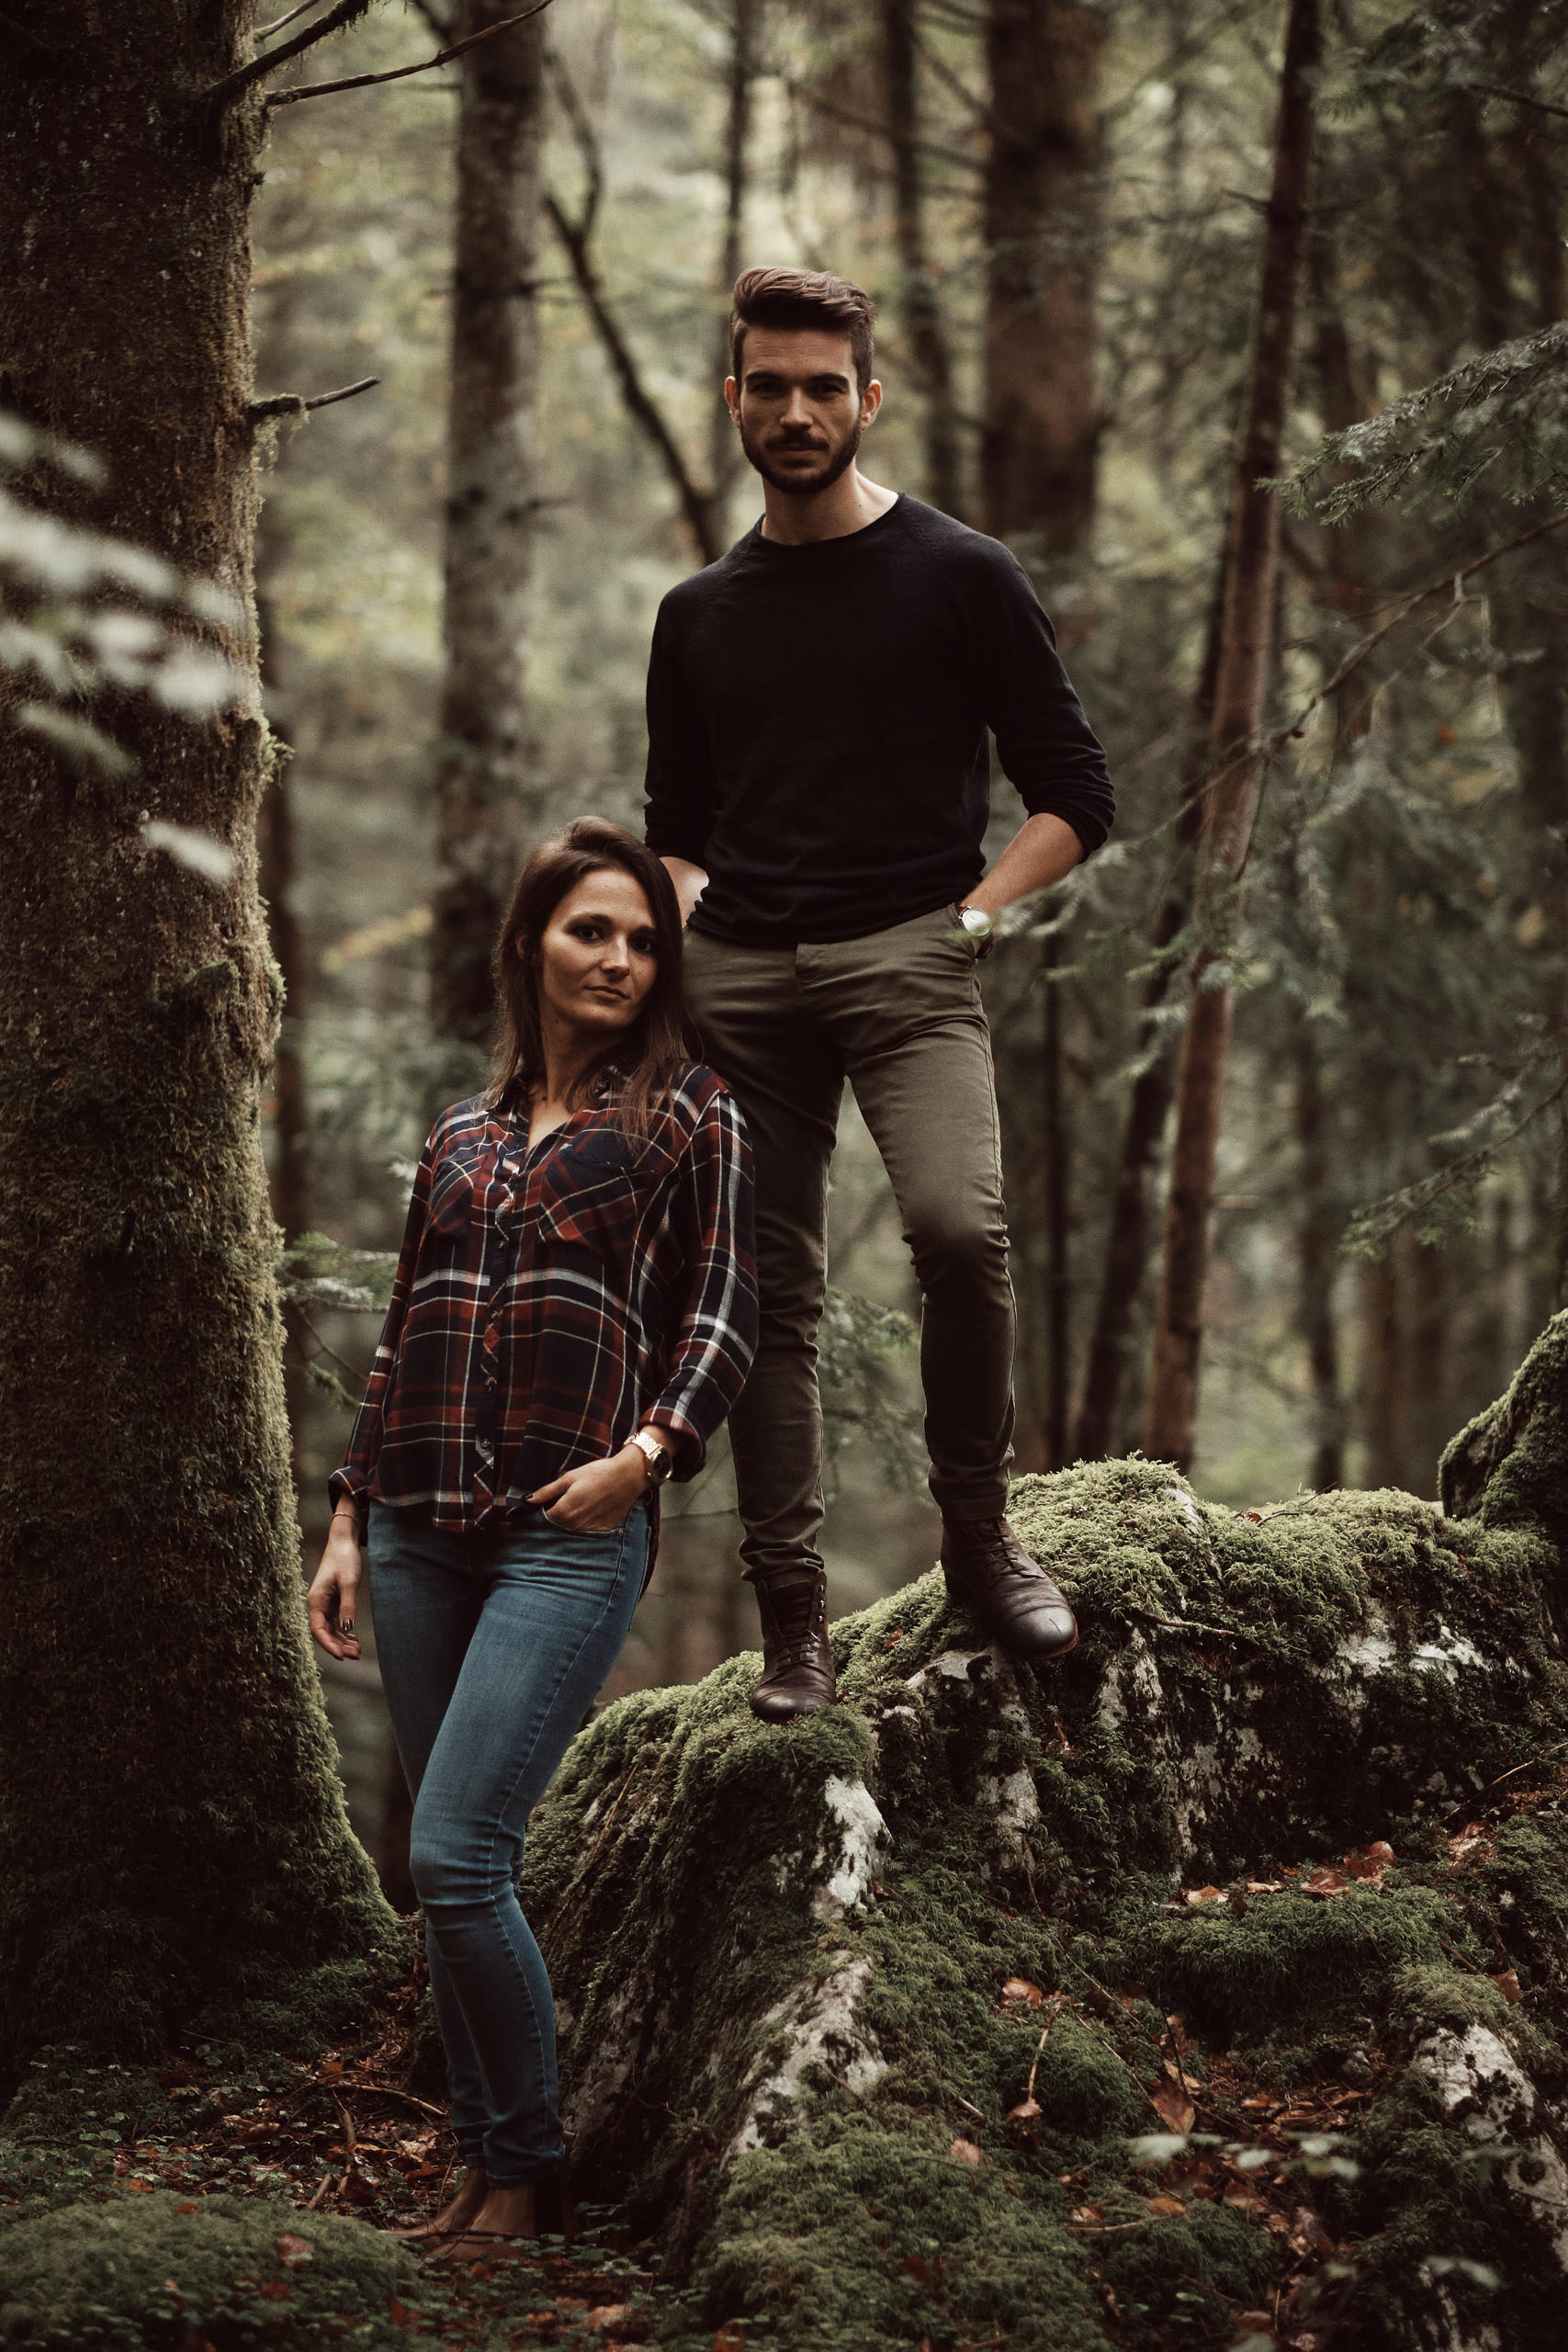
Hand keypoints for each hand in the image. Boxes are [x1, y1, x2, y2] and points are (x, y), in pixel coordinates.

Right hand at [307, 1514, 362, 1658]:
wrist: (343, 1542)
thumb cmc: (344, 1559)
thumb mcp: (349, 1582)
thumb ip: (348, 1606)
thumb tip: (347, 1629)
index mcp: (316, 1600)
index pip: (318, 1630)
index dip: (329, 1645)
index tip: (341, 1656)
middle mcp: (317, 1605)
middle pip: (325, 1632)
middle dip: (338, 1646)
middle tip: (356, 1655)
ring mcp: (325, 1604)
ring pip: (331, 1629)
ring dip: (343, 1641)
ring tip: (358, 1651)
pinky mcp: (333, 1602)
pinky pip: (336, 1622)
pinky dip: (345, 1632)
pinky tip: (354, 1640)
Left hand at [529, 1444, 648, 1531]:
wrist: (628, 1477)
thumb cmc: (598, 1474)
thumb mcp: (569, 1478)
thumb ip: (547, 1491)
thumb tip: (528, 1500)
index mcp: (563, 1511)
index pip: (542, 1520)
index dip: (539, 1513)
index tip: (541, 1506)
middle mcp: (574, 1525)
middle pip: (555, 1528)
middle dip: (552, 1519)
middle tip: (557, 1505)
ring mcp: (588, 1530)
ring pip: (569, 1532)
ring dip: (566, 1524)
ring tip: (575, 1508)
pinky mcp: (601, 1531)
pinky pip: (585, 1532)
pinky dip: (582, 1526)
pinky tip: (587, 1512)